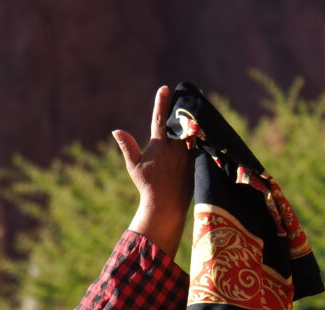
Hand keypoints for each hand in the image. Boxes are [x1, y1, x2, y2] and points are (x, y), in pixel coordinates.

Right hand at [113, 86, 193, 253]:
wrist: (165, 204)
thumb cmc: (147, 185)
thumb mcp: (134, 166)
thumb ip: (127, 146)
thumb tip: (116, 130)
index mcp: (160, 145)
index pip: (159, 119)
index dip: (161, 103)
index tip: (164, 88)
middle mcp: (176, 147)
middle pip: (182, 121)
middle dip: (186, 107)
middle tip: (193, 91)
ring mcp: (188, 154)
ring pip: (193, 131)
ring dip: (196, 119)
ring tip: (201, 105)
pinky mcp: (196, 161)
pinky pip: (200, 143)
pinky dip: (202, 134)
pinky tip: (208, 127)